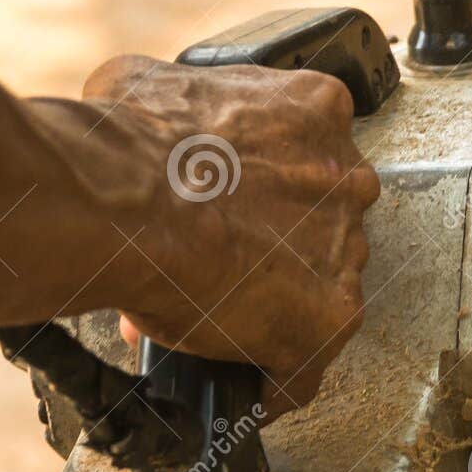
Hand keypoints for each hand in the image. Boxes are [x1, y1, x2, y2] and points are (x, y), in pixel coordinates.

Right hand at [80, 55, 379, 416]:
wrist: (125, 201)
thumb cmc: (130, 144)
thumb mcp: (145, 86)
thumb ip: (173, 101)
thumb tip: (144, 115)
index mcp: (315, 111)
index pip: (309, 153)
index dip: (266, 186)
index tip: (237, 204)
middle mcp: (347, 179)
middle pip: (323, 222)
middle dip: (274, 245)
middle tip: (222, 265)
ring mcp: (345, 249)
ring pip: (321, 288)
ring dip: (279, 306)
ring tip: (220, 323)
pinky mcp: (331, 316)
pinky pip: (308, 361)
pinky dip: (280, 378)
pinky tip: (252, 385)